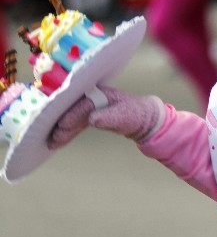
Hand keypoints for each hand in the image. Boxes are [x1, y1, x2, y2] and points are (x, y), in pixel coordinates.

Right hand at [47, 86, 164, 149]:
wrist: (144, 118)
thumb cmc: (137, 114)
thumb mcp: (125, 116)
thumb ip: (109, 117)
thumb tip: (92, 119)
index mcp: (100, 93)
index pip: (83, 104)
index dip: (72, 115)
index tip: (62, 126)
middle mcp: (92, 97)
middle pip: (73, 111)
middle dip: (62, 125)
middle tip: (51, 138)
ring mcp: (90, 106)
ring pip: (73, 119)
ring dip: (62, 132)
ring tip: (51, 143)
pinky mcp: (90, 115)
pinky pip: (77, 124)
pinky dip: (69, 133)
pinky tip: (59, 141)